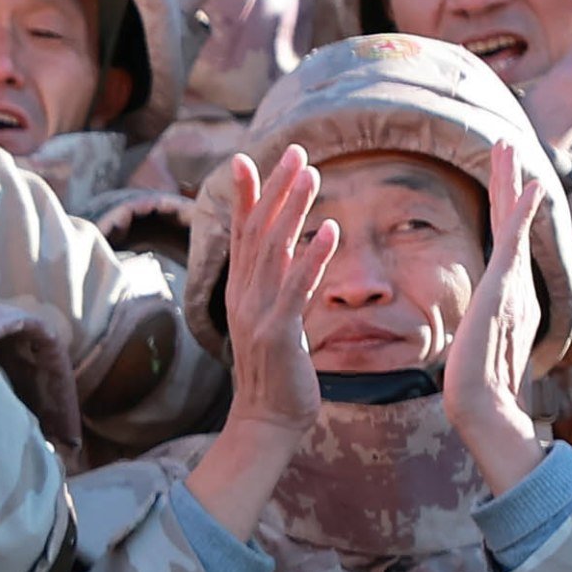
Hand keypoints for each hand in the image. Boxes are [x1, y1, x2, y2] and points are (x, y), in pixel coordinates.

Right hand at [184, 147, 329, 537]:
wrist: (265, 420)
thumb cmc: (275, 372)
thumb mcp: (273, 320)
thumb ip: (279, 284)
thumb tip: (292, 251)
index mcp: (242, 291)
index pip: (242, 232)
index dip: (245, 195)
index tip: (248, 158)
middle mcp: (244, 295)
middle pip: (257, 231)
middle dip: (275, 188)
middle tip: (295, 151)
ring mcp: (258, 313)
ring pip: (274, 249)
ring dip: (293, 208)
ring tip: (311, 173)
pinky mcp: (279, 333)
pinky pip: (297, 287)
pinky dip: (313, 257)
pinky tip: (330, 229)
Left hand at [444, 140, 551, 490]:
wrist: (482, 406)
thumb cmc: (476, 387)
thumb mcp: (474, 347)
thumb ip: (480, 331)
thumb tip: (475, 332)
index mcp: (505, 293)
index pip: (503, 238)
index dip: (504, 205)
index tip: (502, 175)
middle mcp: (514, 282)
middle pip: (511, 219)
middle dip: (508, 180)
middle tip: (505, 141)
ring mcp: (512, 283)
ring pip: (514, 220)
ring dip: (513, 180)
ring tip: (509, 144)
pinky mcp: (505, 289)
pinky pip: (515, 242)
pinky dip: (525, 212)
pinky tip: (533, 185)